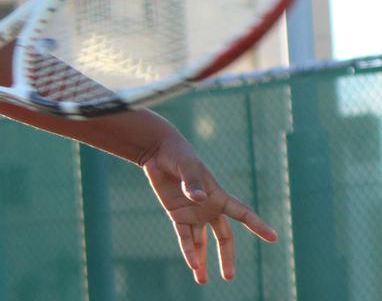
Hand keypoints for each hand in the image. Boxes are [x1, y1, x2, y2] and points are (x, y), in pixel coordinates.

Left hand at [141, 134, 277, 283]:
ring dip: (202, 260)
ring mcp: (193, 212)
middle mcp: (209, 207)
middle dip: (227, 256)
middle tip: (229, 276)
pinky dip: (188, 251)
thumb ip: (193, 183)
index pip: (243, 213)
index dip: (258, 225)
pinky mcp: (177, 214)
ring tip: (202, 281)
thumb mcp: (187, 166)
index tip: (273, 237)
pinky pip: (184, 237)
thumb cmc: (178, 155)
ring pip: (201, 242)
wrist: (158, 152)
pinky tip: (192, 266)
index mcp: (218, 195)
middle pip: (223, 236)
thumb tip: (198, 198)